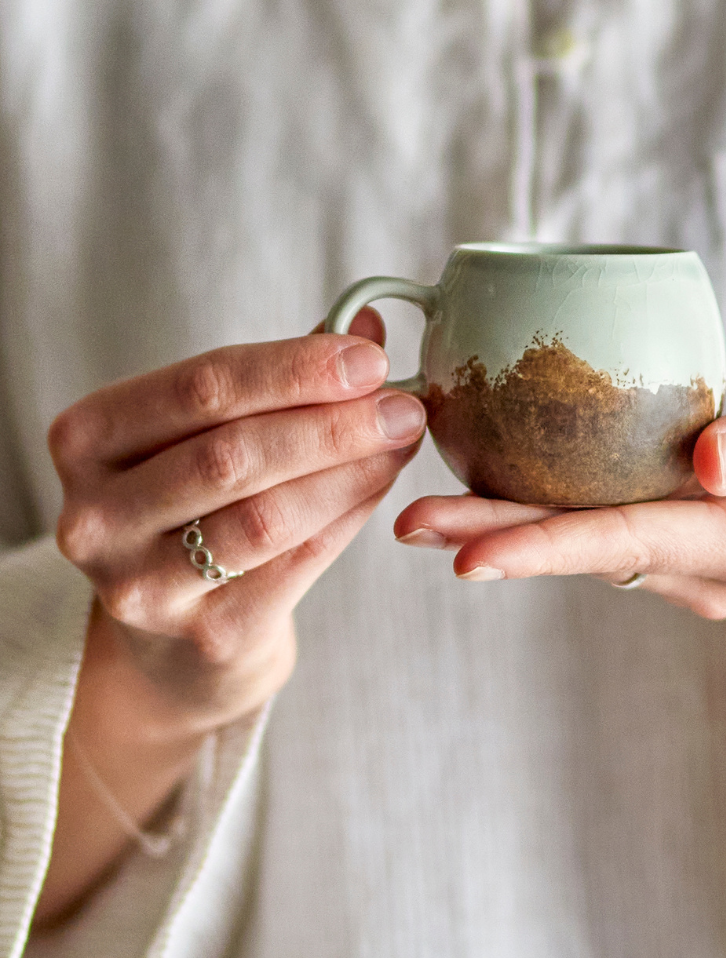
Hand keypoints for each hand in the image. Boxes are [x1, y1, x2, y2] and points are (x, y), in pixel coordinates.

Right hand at [41, 309, 424, 920]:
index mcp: (87, 438)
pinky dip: (350, 516)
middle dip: (332, 424)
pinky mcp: (205, 633)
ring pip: (265, 517)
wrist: (179, 631)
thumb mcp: (213, 430)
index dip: (295, 370)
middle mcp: (96, 515)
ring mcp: (142, 585)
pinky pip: (297, 564)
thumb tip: (366, 324)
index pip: (200, 387)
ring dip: (351, 472)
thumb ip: (281, 378)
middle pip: (232, 455)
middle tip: (405, 407)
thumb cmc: (197, 502)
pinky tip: (381, 485)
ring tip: (402, 442)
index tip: (371, 360)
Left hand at [396, 378, 725, 804]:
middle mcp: (711, 568)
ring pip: (589, 548)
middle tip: (405, 525)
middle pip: (588, 552)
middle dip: (495, 540)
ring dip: (510, 531)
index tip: (465, 556)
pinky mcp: (689, 550)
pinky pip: (609, 535)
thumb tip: (706, 459)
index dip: (544, 547)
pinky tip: (502, 494)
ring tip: (425, 511)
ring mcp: (697, 568)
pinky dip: (551, 518)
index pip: (631, 541)